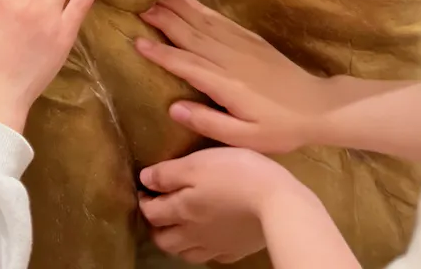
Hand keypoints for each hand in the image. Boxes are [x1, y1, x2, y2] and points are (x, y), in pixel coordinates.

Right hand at [136, 0, 326, 152]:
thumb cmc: (279, 128)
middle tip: (136, 5)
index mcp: (226, 84)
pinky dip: (198, 5)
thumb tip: (173, 108)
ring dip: (176, 6)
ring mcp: (240, 43)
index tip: (136, 40)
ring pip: (202, 20)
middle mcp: (229, 58)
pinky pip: (218, 18)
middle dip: (162, 18)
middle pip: (190, 33)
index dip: (160, 52)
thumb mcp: (246, 139)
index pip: (186, 63)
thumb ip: (209, 122)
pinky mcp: (249, 37)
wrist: (318, 106)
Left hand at [139, 148, 299, 263]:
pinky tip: (209, 237)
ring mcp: (216, 245)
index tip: (144, 188)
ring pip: (186, 252)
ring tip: (178, 225)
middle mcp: (194, 233)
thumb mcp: (195, 164)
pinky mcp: (237, 249)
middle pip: (164, 240)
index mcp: (181, 210)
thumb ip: (167, 174)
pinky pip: (213, 255)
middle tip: (157, 209)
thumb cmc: (233, 174)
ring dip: (176, 240)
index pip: (151, 212)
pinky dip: (203, 248)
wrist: (277, 202)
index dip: (143, 200)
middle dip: (156, 226)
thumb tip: (144, 179)